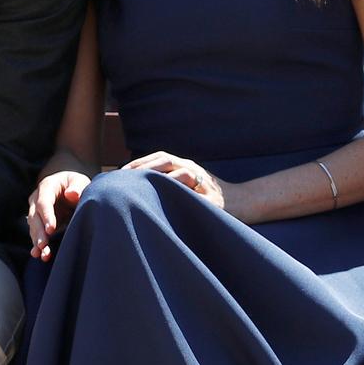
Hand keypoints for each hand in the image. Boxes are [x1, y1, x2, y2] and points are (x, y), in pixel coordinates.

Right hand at [27, 171, 90, 261]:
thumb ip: (77, 186)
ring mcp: (36, 212)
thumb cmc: (76, 184)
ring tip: (43, 254)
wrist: (71, 189)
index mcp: (47, 186)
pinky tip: (38, 255)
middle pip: (35, 217)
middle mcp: (37, 199)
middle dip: (39, 231)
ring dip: (37, 241)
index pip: (43, 202)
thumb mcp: (80, 181)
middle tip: (43, 244)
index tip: (51, 229)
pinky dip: (37, 245)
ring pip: (34, 228)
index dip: (46, 215)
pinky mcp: (39, 223)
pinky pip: (36, 234)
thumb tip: (71, 194)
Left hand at [123, 151, 239, 216]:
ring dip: (162, 181)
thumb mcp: (187, 182)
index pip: (161, 157)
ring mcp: (206, 184)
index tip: (121, 173)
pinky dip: (182, 199)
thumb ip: (168, 180)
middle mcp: (196, 169)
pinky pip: (196, 199)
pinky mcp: (214, 203)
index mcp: (186, 164)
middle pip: (168, 162)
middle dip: (145, 169)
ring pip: (183, 174)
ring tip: (142, 190)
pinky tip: (166, 206)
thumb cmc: (206, 195)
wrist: (242, 203)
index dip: (140, 163)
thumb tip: (135, 184)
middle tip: (125, 181)